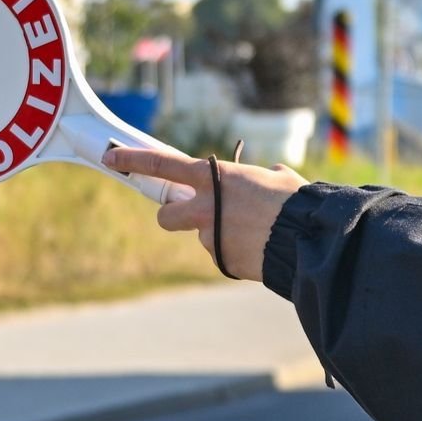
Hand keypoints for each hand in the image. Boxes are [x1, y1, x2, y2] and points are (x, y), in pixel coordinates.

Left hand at [103, 144, 306, 280]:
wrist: (310, 240)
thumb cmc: (298, 203)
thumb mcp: (277, 179)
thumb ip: (260, 177)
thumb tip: (266, 176)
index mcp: (216, 177)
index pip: (163, 163)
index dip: (134, 160)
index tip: (112, 159)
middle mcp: (205, 207)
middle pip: (167, 215)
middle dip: (175, 216)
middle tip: (198, 216)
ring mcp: (211, 237)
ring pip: (205, 238)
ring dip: (222, 237)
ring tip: (256, 235)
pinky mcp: (223, 261)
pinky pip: (226, 255)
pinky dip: (239, 253)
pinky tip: (262, 249)